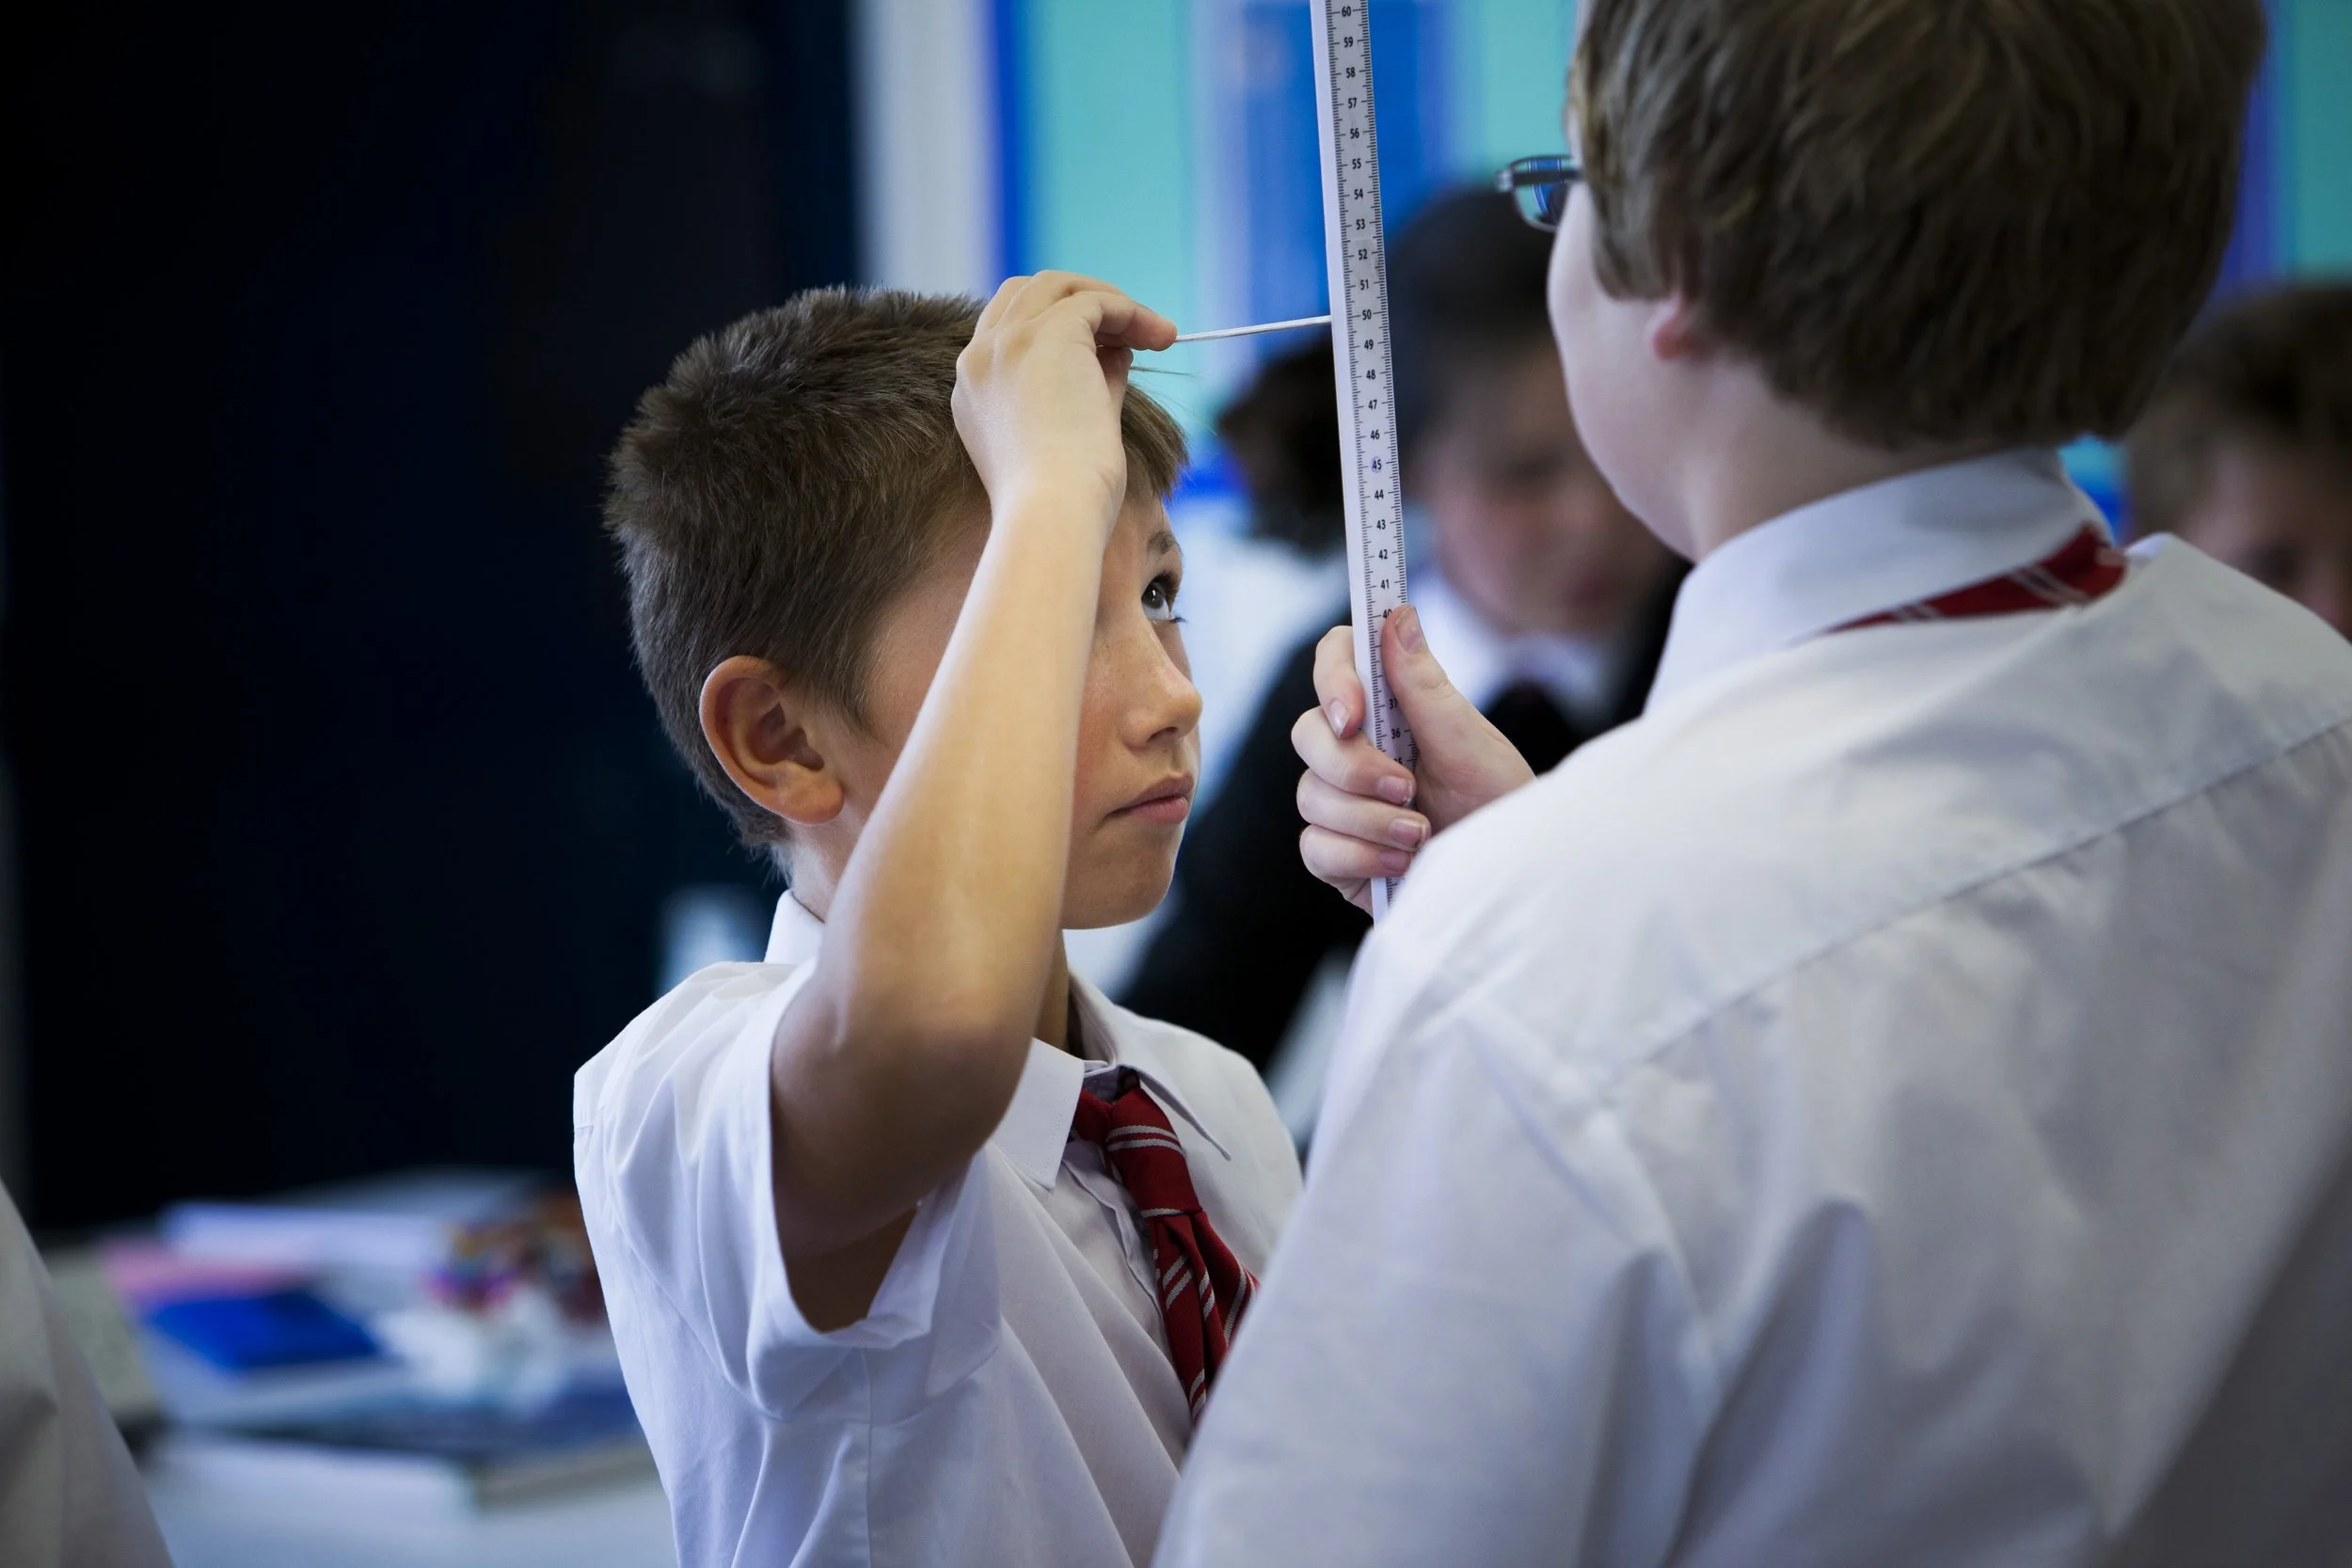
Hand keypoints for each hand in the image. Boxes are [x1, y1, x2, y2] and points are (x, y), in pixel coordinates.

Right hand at [953, 272, 1176, 527]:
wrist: (1053, 515)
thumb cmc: (1066, 498)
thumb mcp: (1074, 429)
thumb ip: (1089, 383)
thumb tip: (1119, 348)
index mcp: (975, 389)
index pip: (1009, 329)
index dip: (1060, 327)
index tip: (1106, 348)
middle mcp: (979, 358)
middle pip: (1027, 293)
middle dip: (1080, 301)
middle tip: (1131, 330)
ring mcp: (1006, 342)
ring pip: (1057, 286)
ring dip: (1110, 301)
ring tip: (1156, 333)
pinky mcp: (1044, 335)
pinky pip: (1094, 303)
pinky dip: (1131, 312)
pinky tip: (1161, 338)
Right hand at [1291, 605, 1535, 910]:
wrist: (1505, 874)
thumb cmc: (1497, 801)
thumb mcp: (1469, 741)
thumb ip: (1424, 684)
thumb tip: (1398, 614)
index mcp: (1389, 707)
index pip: (1336, 660)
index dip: (1333, 678)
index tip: (1354, 714)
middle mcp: (1356, 749)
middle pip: (1308, 734)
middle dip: (1354, 768)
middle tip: (1408, 790)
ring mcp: (1342, 801)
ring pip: (1310, 795)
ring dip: (1369, 819)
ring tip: (1421, 835)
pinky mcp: (1337, 853)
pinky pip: (1314, 847)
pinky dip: (1360, 856)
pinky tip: (1403, 863)